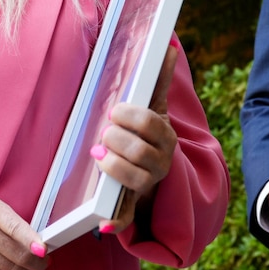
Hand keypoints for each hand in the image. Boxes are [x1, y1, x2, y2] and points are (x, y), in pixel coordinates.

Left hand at [93, 43, 178, 232]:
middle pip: (140, 152)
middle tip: (104, 133)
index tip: (114, 111)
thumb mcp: (153, 107)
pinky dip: (115, 220)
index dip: (129, 117)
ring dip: (112, 166)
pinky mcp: (132, 204)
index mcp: (165, 136)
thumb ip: (158, 79)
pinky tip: (103, 223)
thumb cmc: (147, 134)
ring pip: (133, 179)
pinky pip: (126, 216)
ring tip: (99, 155)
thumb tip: (170, 46)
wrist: (153, 171)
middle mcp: (161, 162)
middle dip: (117, 139)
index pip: (150, 124)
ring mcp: (149, 185)